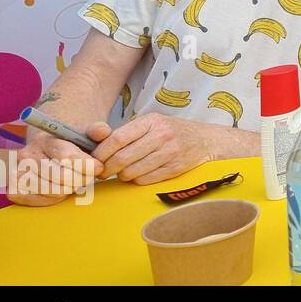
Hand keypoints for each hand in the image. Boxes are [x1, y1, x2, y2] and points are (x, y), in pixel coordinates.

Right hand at [6, 124, 107, 205]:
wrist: (50, 154)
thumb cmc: (73, 147)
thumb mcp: (86, 135)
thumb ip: (97, 131)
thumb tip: (103, 130)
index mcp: (46, 139)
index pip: (66, 156)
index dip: (87, 165)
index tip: (98, 167)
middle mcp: (27, 154)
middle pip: (60, 176)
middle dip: (81, 179)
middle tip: (88, 177)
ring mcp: (18, 172)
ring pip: (52, 190)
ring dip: (69, 189)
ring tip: (74, 181)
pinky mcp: (14, 189)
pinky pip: (39, 200)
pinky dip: (54, 198)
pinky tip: (60, 189)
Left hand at [90, 113, 213, 184]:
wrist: (206, 140)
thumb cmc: (172, 132)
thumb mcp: (151, 123)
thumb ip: (125, 131)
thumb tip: (94, 141)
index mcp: (152, 121)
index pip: (118, 138)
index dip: (101, 152)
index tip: (95, 160)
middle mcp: (162, 135)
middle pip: (123, 157)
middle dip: (108, 168)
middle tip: (104, 171)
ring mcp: (170, 153)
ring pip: (132, 172)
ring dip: (123, 175)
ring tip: (124, 171)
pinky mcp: (175, 168)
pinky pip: (145, 180)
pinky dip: (137, 180)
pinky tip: (140, 174)